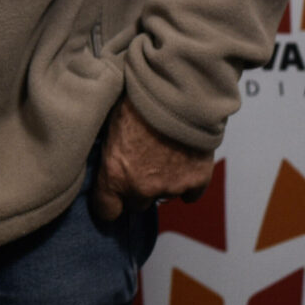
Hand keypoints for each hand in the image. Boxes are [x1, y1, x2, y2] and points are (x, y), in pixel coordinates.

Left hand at [90, 97, 213, 222]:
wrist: (175, 94)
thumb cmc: (135, 104)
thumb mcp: (108, 129)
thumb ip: (110, 156)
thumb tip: (106, 163)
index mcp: (114, 176)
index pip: (107, 210)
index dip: (110, 204)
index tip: (112, 199)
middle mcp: (142, 187)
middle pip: (137, 205)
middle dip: (137, 190)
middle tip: (141, 167)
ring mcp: (172, 186)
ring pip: (164, 196)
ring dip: (163, 182)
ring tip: (164, 155)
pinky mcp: (197, 180)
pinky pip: (191, 194)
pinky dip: (188, 183)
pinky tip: (184, 165)